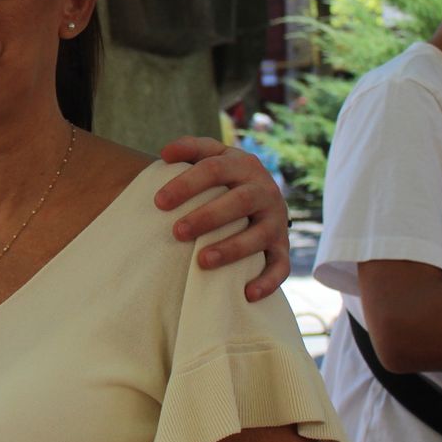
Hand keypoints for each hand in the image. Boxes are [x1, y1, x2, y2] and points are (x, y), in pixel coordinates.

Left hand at [155, 136, 288, 301]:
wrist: (261, 191)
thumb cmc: (223, 175)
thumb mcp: (211, 155)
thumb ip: (190, 148)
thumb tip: (165, 153)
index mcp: (242, 165)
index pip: (214, 169)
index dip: (186, 184)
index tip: (159, 202)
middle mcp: (264, 190)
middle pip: (238, 202)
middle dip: (208, 217)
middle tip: (177, 232)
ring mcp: (276, 220)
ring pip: (259, 235)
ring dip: (232, 249)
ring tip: (202, 262)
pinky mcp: (282, 246)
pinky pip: (281, 266)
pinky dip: (268, 281)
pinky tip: (246, 294)